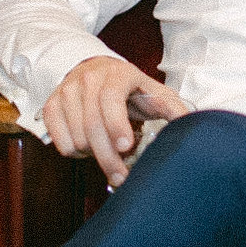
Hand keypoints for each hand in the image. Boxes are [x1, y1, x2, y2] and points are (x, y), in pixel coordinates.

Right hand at [43, 55, 190, 184]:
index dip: (116, 123)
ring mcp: (66, 92)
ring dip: (93, 154)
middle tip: (121, 176)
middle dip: (107, 156)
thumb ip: (174, 109)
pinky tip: (90, 147)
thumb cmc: (131, 87)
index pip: (110, 97)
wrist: (97, 70)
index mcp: (116, 74)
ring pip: (76, 136)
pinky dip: (75, 152)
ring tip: (109, 153)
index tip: (126, 146)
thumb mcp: (155, 92)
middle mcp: (87, 79)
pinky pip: (59, 141)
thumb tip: (193, 125)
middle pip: (92, 123)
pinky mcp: (51, 106)